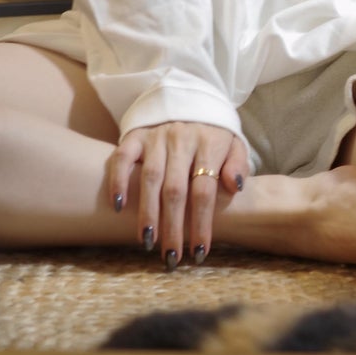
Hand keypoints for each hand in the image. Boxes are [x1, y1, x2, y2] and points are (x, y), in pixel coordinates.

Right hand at [108, 121, 249, 267]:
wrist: (190, 97)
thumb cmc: (214, 134)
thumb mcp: (235, 144)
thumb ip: (238, 165)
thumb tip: (235, 187)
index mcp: (210, 145)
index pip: (205, 190)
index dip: (201, 222)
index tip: (199, 251)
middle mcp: (182, 140)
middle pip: (176, 190)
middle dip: (173, 227)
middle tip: (170, 257)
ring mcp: (157, 137)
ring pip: (150, 178)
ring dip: (147, 212)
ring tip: (147, 241)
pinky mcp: (136, 134)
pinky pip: (123, 157)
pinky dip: (118, 181)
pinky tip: (117, 207)